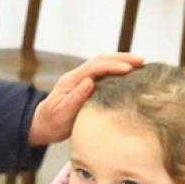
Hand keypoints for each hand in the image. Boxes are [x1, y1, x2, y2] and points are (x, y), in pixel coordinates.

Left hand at [28, 52, 143, 145]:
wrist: (43, 125)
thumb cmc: (52, 122)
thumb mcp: (61, 113)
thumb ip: (75, 98)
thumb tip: (89, 81)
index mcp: (71, 81)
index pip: (94, 68)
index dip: (112, 66)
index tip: (128, 69)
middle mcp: (77, 76)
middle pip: (100, 60)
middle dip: (121, 58)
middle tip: (141, 60)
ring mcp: (81, 79)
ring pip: (103, 63)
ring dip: (121, 61)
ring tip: (140, 63)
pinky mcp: (86, 85)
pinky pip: (103, 72)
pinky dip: (117, 69)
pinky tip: (130, 72)